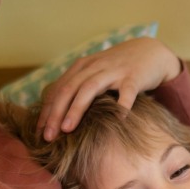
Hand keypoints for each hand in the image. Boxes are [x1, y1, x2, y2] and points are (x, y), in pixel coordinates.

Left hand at [37, 37, 181, 140]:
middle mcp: (94, 67)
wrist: (150, 52)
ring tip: (67, 129)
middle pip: (68, 89)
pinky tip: (117, 120)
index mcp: (81, 67)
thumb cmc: (118, 69)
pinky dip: (121, 106)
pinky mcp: (134, 77)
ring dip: (76, 108)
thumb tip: (54, 114)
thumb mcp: (93, 73)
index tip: (39, 132)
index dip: (46, 111)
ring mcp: (114, 71)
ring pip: (89, 88)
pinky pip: (126, 93)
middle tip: (48, 136)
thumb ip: (76, 88)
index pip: (58, 89)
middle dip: (55, 113)